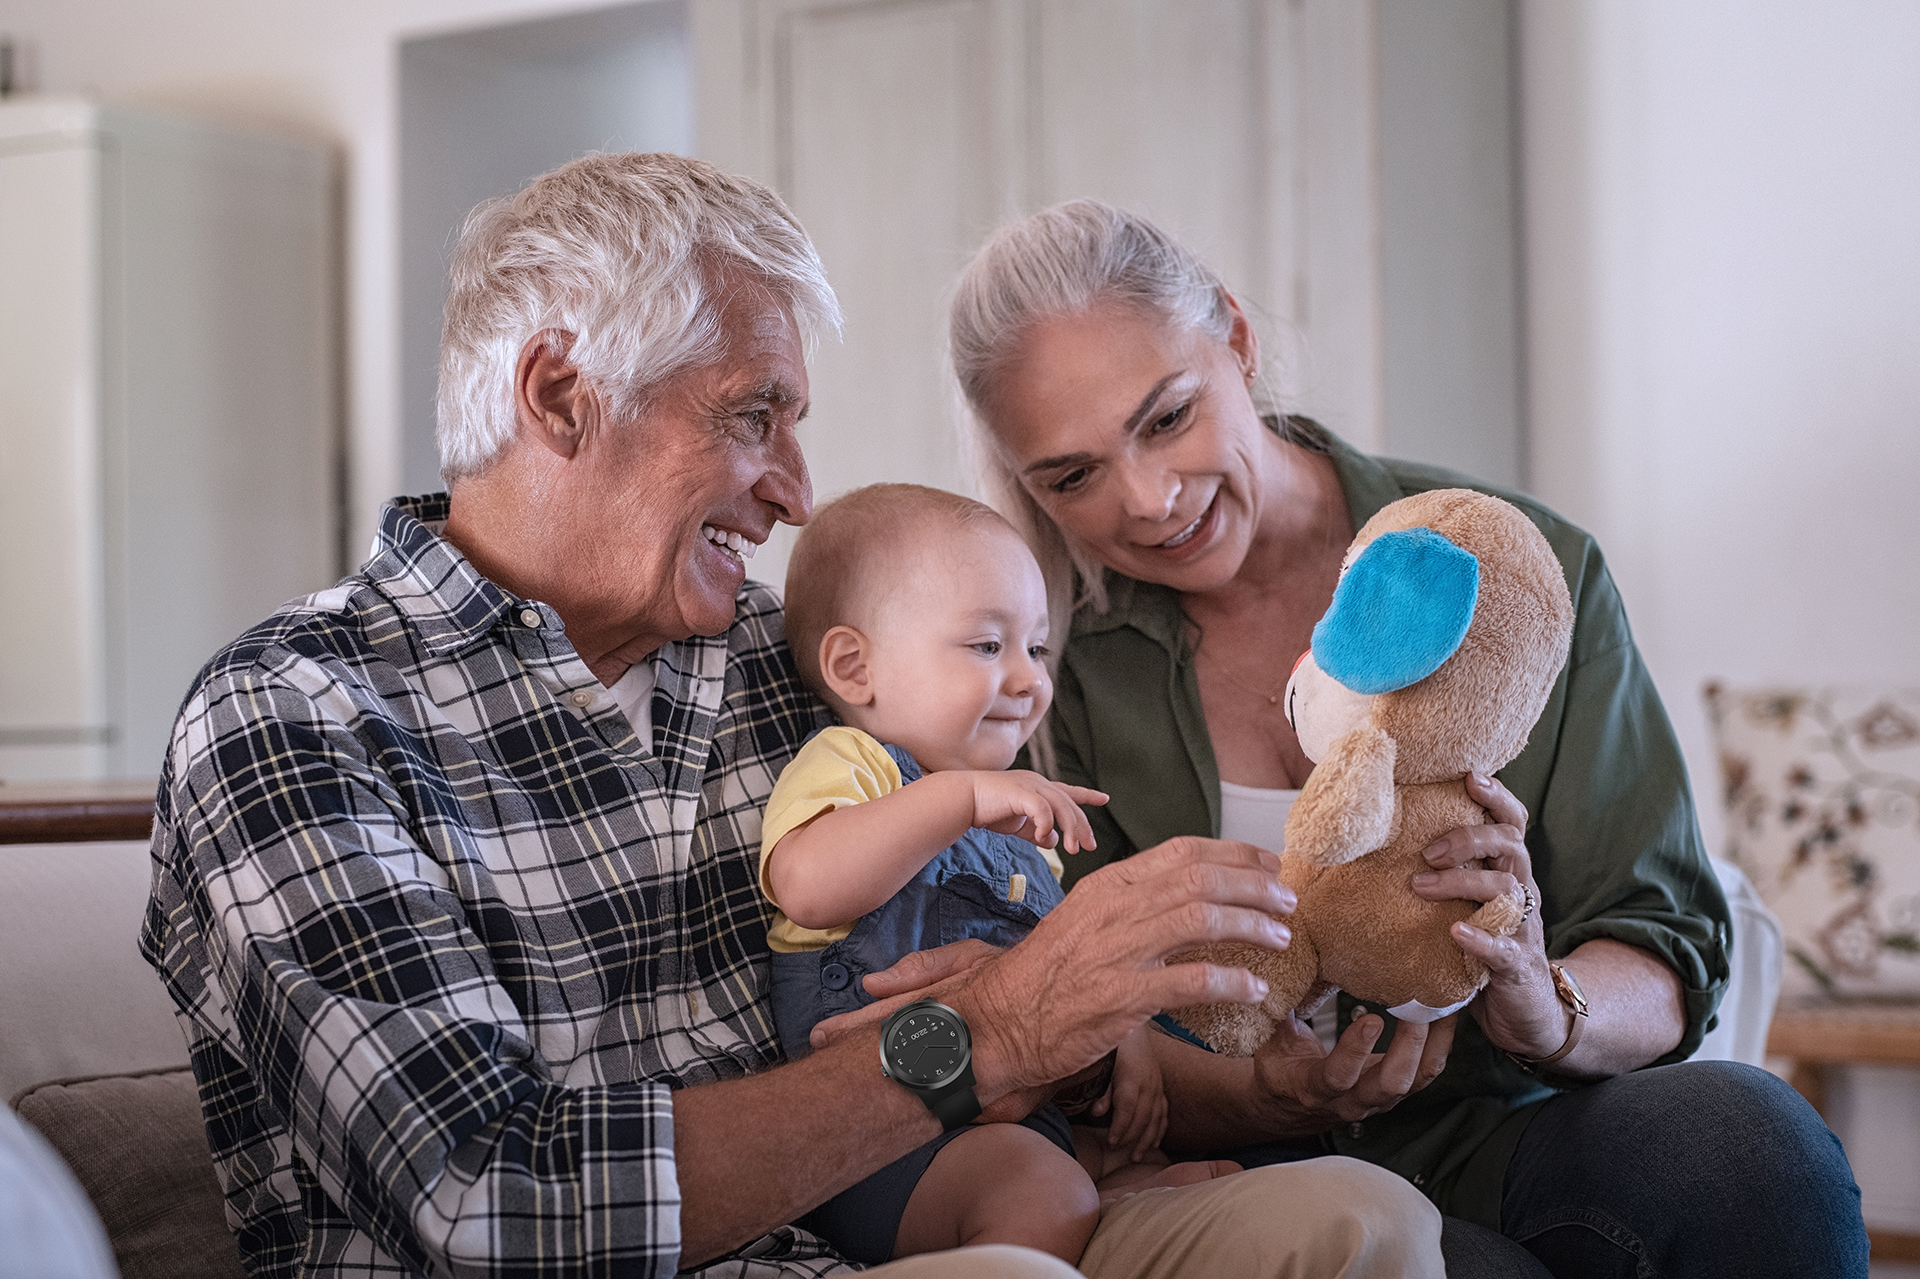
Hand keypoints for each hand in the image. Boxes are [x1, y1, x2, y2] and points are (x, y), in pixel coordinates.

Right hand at [821, 837, 1295, 1111]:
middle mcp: (1114, 908)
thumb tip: (1187, 895)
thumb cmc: (1046, 976)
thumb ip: (1131, 905)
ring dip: (1251, 926)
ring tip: (1282, 938)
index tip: (1268, 864)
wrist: (998, 1022)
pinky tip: (1255, 989)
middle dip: (1254, 885)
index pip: (1181, 851)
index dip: (1234, 854)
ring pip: (1200, 919)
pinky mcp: (1121, 997)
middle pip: (1199, 878)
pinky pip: (1191, 982)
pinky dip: (1231, 982)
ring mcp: (1117, 951)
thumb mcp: (1084, 922)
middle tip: (1288, 901)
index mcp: (1107, 885)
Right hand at [966, 770, 1106, 852]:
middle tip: (1089, 847)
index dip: (1087, 795)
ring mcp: (1030, 785)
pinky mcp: (1020, 792)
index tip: (1104, 798)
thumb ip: (1035, 831)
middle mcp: (1038, 783)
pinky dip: (1047, 826)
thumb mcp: (1018, 823)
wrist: (963, 799)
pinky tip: (1043, 839)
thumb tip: (1052, 841)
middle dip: (1082, 826)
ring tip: (1072, 850)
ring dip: (1070, 829)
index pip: (1068, 791)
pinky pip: (1042, 810)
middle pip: (1070, 804)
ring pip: (1061, 806)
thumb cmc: (988, 809)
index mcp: (1038, 788)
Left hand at [1090, 1024, 1168, 1161]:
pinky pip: (1164, 1113)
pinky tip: (1155, 1144)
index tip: (1111, 1143)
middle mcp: (1148, 1085)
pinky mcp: (1161, 1088)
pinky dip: (1160, 1129)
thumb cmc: (1114, 1049)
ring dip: (1147, 1140)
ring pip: (1156, 1118)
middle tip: (1120, 1154)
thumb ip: (1102, 1091)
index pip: (1127, 1109)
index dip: (1120, 1128)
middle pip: (1143, 1118)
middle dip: (1132, 1138)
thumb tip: (1097, 1114)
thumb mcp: (1104, 1067)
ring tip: (1137, 1156)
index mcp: (1132, 1079)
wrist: (1133, 1031)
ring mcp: (1157, 1087)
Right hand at [1250, 1008, 1454, 1126]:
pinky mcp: (1397, 1092)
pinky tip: (1446, 1014)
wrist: (1289, 1107)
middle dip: (1411, 1043)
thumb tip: (1284, 963)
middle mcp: (1351, 1100)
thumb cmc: (1279, 1069)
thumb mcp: (1272, 1041)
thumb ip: (1279, 1010)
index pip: (1338, 1076)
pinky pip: (1426, 1072)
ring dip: (1434, 1041)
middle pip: (1392, 1083)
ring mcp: (1378, 1100)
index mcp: (1314, 1088)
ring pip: (1418, 1079)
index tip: (1371, 1018)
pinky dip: (1440, 1043)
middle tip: (1421, 1004)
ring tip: (1444, 1003)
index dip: (1355, 1050)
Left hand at [1409, 772, 1570, 1059]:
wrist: (1528, 1013)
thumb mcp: (1468, 906)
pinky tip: (1455, 933)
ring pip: (1506, 890)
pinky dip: (1479, 938)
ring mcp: (1523, 929)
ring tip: (1421, 884)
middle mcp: (1522, 893)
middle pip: (1511, 846)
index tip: (1469, 777)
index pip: (1513, 824)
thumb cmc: (1485, 949)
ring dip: (1462, 882)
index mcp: (1510, 873)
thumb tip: (1380, 847)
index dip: (1498, 797)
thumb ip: (1445, 876)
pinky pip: (1502, 948)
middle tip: (1427, 850)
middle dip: (1469, 838)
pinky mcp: (1518, 966)